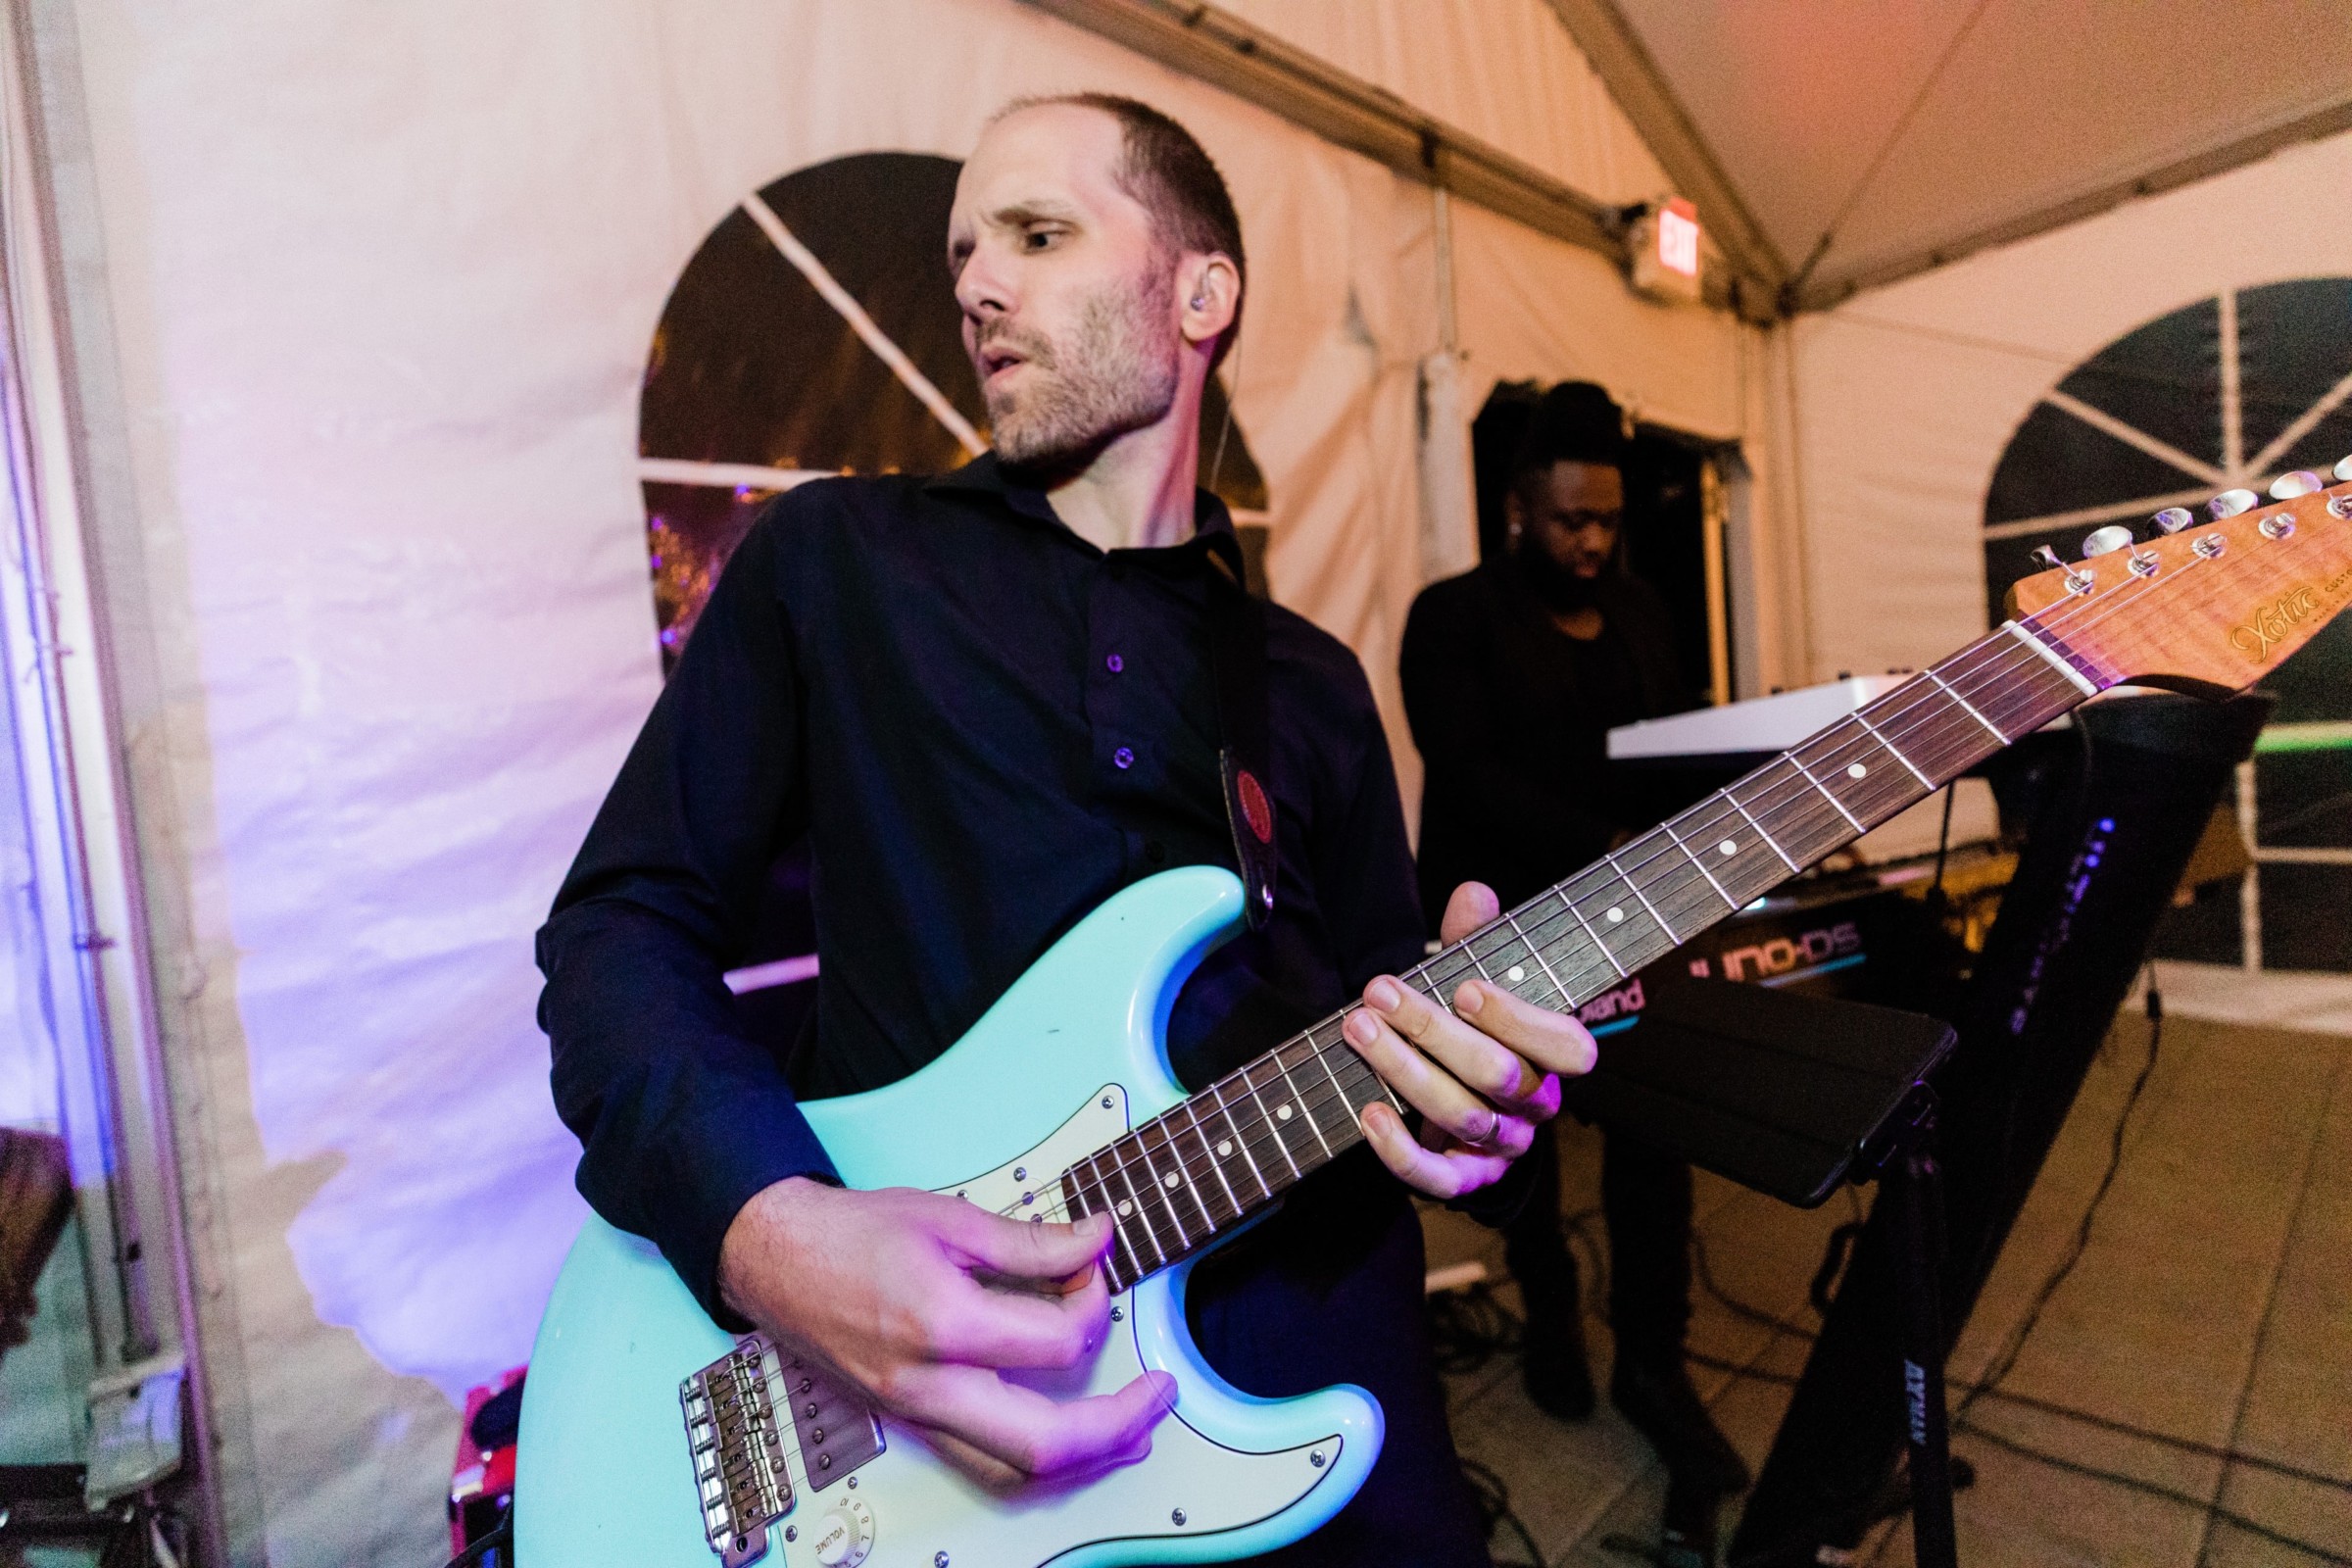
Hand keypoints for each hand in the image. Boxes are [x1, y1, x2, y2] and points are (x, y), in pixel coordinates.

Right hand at [717, 1177, 1175, 1490]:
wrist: (777, 1259)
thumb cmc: (850, 1233)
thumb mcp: (948, 1218)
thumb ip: (1032, 1239)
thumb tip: (1096, 1243)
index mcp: (939, 1324)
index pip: (1055, 1341)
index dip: (1094, 1301)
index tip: (1094, 1269)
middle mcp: (928, 1385)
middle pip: (1044, 1442)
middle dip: (1119, 1423)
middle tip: (1161, 1391)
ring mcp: (919, 1414)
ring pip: (1017, 1470)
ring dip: (1089, 1455)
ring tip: (1136, 1426)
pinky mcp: (916, 1421)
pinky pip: (989, 1462)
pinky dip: (1043, 1459)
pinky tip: (1076, 1437)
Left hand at [1342, 880, 1596, 1197]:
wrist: (1464, 1099)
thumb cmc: (1476, 1027)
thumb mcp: (1479, 977)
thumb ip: (1479, 939)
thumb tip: (1474, 893)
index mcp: (1554, 1056)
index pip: (1568, 1048)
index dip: (1519, 1021)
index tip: (1466, 989)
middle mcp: (1536, 1105)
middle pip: (1498, 1076)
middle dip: (1433, 1031)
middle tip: (1379, 993)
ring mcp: (1503, 1147)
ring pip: (1464, 1118)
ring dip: (1405, 1071)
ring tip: (1358, 1029)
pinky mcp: (1466, 1179)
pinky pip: (1439, 1178)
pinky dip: (1401, 1150)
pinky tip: (1369, 1112)